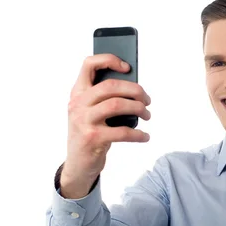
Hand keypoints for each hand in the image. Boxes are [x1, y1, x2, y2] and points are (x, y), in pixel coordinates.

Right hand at [61, 54, 151, 195]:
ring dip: (139, 109)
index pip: (88, 65)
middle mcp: (78, 104)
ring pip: (117, 104)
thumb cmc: (90, 134)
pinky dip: (138, 134)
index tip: (127, 67)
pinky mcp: (92, 138)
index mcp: (78, 93)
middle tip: (147, 99)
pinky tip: (145, 136)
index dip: (109, 60)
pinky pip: (122, 132)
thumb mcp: (91, 113)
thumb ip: (105, 99)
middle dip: (135, 90)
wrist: (78, 165)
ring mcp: (83, 121)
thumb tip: (135, 89)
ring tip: (147, 115)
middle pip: (110, 86)